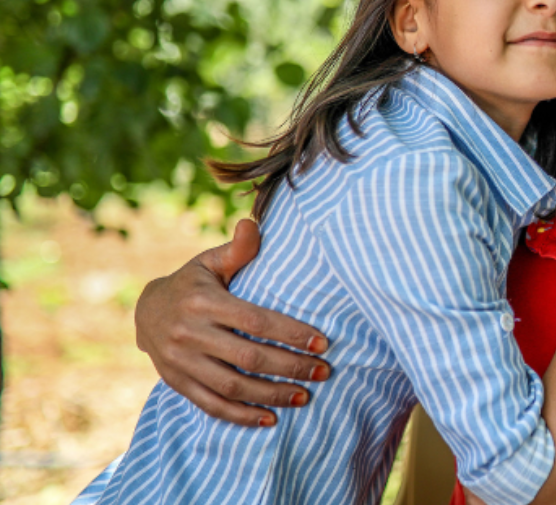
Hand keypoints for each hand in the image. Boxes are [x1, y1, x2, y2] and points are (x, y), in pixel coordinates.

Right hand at [135, 218, 330, 426]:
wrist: (144, 310)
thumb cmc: (192, 282)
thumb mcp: (210, 262)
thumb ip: (236, 249)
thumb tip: (253, 224)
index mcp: (204, 301)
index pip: (256, 321)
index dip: (291, 334)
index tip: (323, 343)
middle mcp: (189, 333)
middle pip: (249, 357)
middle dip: (291, 367)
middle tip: (324, 372)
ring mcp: (180, 361)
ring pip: (232, 386)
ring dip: (271, 394)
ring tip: (304, 396)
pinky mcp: (176, 382)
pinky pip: (211, 404)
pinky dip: (241, 415)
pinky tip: (270, 418)